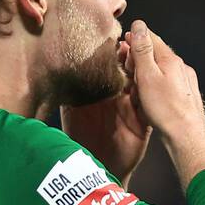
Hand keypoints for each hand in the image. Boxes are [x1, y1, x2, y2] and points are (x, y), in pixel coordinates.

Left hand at [60, 47, 151, 185]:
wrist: (94, 167)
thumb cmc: (80, 140)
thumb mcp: (71, 112)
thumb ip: (67, 93)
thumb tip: (54, 72)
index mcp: (104, 92)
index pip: (111, 67)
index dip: (112, 52)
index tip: (110, 37)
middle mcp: (120, 97)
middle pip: (129, 71)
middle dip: (130, 56)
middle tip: (127, 41)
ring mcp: (133, 109)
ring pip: (142, 85)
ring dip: (142, 71)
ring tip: (138, 57)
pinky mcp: (143, 123)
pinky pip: (149, 107)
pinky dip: (150, 96)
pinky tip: (148, 84)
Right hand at [123, 20, 204, 147]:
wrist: (185, 135)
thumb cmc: (165, 109)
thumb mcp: (147, 76)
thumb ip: (143, 50)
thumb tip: (139, 26)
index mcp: (170, 59)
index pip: (151, 37)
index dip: (135, 37)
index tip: (123, 41)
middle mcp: (180, 66)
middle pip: (156, 52)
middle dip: (140, 55)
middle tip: (127, 65)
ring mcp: (185, 79)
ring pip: (162, 67)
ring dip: (148, 70)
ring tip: (136, 81)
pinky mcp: (186, 93)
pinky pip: (168, 81)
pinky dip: (157, 82)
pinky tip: (151, 94)